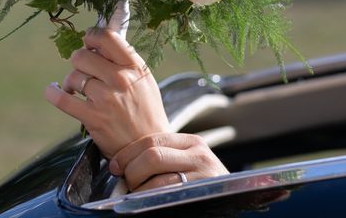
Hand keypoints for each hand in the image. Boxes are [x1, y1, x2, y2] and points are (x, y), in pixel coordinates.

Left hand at [45, 28, 170, 157]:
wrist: (148, 147)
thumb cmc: (146, 111)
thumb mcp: (144, 80)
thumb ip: (124, 61)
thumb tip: (98, 43)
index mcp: (135, 67)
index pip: (108, 37)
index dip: (92, 35)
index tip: (88, 41)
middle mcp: (121, 79)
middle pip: (83, 56)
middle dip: (79, 61)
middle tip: (83, 70)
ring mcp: (106, 98)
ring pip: (73, 76)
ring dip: (70, 81)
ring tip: (75, 88)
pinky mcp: (93, 117)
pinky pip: (63, 99)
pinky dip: (53, 93)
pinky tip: (54, 90)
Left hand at [109, 132, 228, 191]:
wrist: (231, 202)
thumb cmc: (200, 186)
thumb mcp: (187, 163)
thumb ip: (165, 156)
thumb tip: (123, 162)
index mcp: (192, 142)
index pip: (151, 140)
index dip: (127, 153)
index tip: (115, 166)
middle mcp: (200, 155)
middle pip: (152, 156)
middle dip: (131, 172)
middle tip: (126, 185)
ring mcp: (203, 176)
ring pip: (156, 180)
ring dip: (138, 190)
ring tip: (137, 196)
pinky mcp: (201, 194)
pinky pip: (164, 198)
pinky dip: (148, 201)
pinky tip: (146, 204)